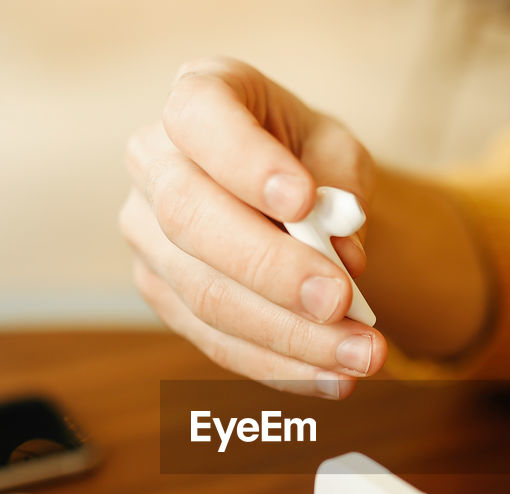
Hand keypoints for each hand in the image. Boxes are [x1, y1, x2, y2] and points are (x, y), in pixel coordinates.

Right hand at [120, 57, 385, 398]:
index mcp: (197, 97)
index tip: (303, 201)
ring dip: (288, 335)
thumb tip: (342, 253)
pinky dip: (280, 366)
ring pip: (205, 295)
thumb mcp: (338, 151)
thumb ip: (342, 186)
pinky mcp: (162, 295)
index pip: (201, 118)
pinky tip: (333, 379)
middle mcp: (153, 162)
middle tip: (340, 301)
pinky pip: (216, 342)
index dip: (247, 163)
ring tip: (362, 355)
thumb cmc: (308, 159)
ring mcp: (148, 235)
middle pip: (192, 219)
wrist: (287, 194)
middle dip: (272, 269)